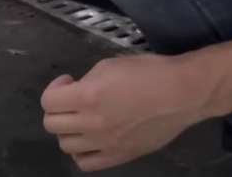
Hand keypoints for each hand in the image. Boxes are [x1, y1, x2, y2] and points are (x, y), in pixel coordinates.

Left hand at [41, 55, 210, 171]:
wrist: (183, 93)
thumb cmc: (148, 72)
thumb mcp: (108, 66)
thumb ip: (85, 82)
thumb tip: (75, 92)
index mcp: (88, 97)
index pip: (48, 102)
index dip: (54, 89)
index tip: (68, 82)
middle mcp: (93, 123)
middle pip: (52, 124)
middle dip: (57, 109)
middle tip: (72, 100)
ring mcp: (106, 143)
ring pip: (65, 145)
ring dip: (68, 131)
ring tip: (81, 119)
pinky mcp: (121, 155)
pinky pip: (86, 164)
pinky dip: (82, 153)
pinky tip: (90, 139)